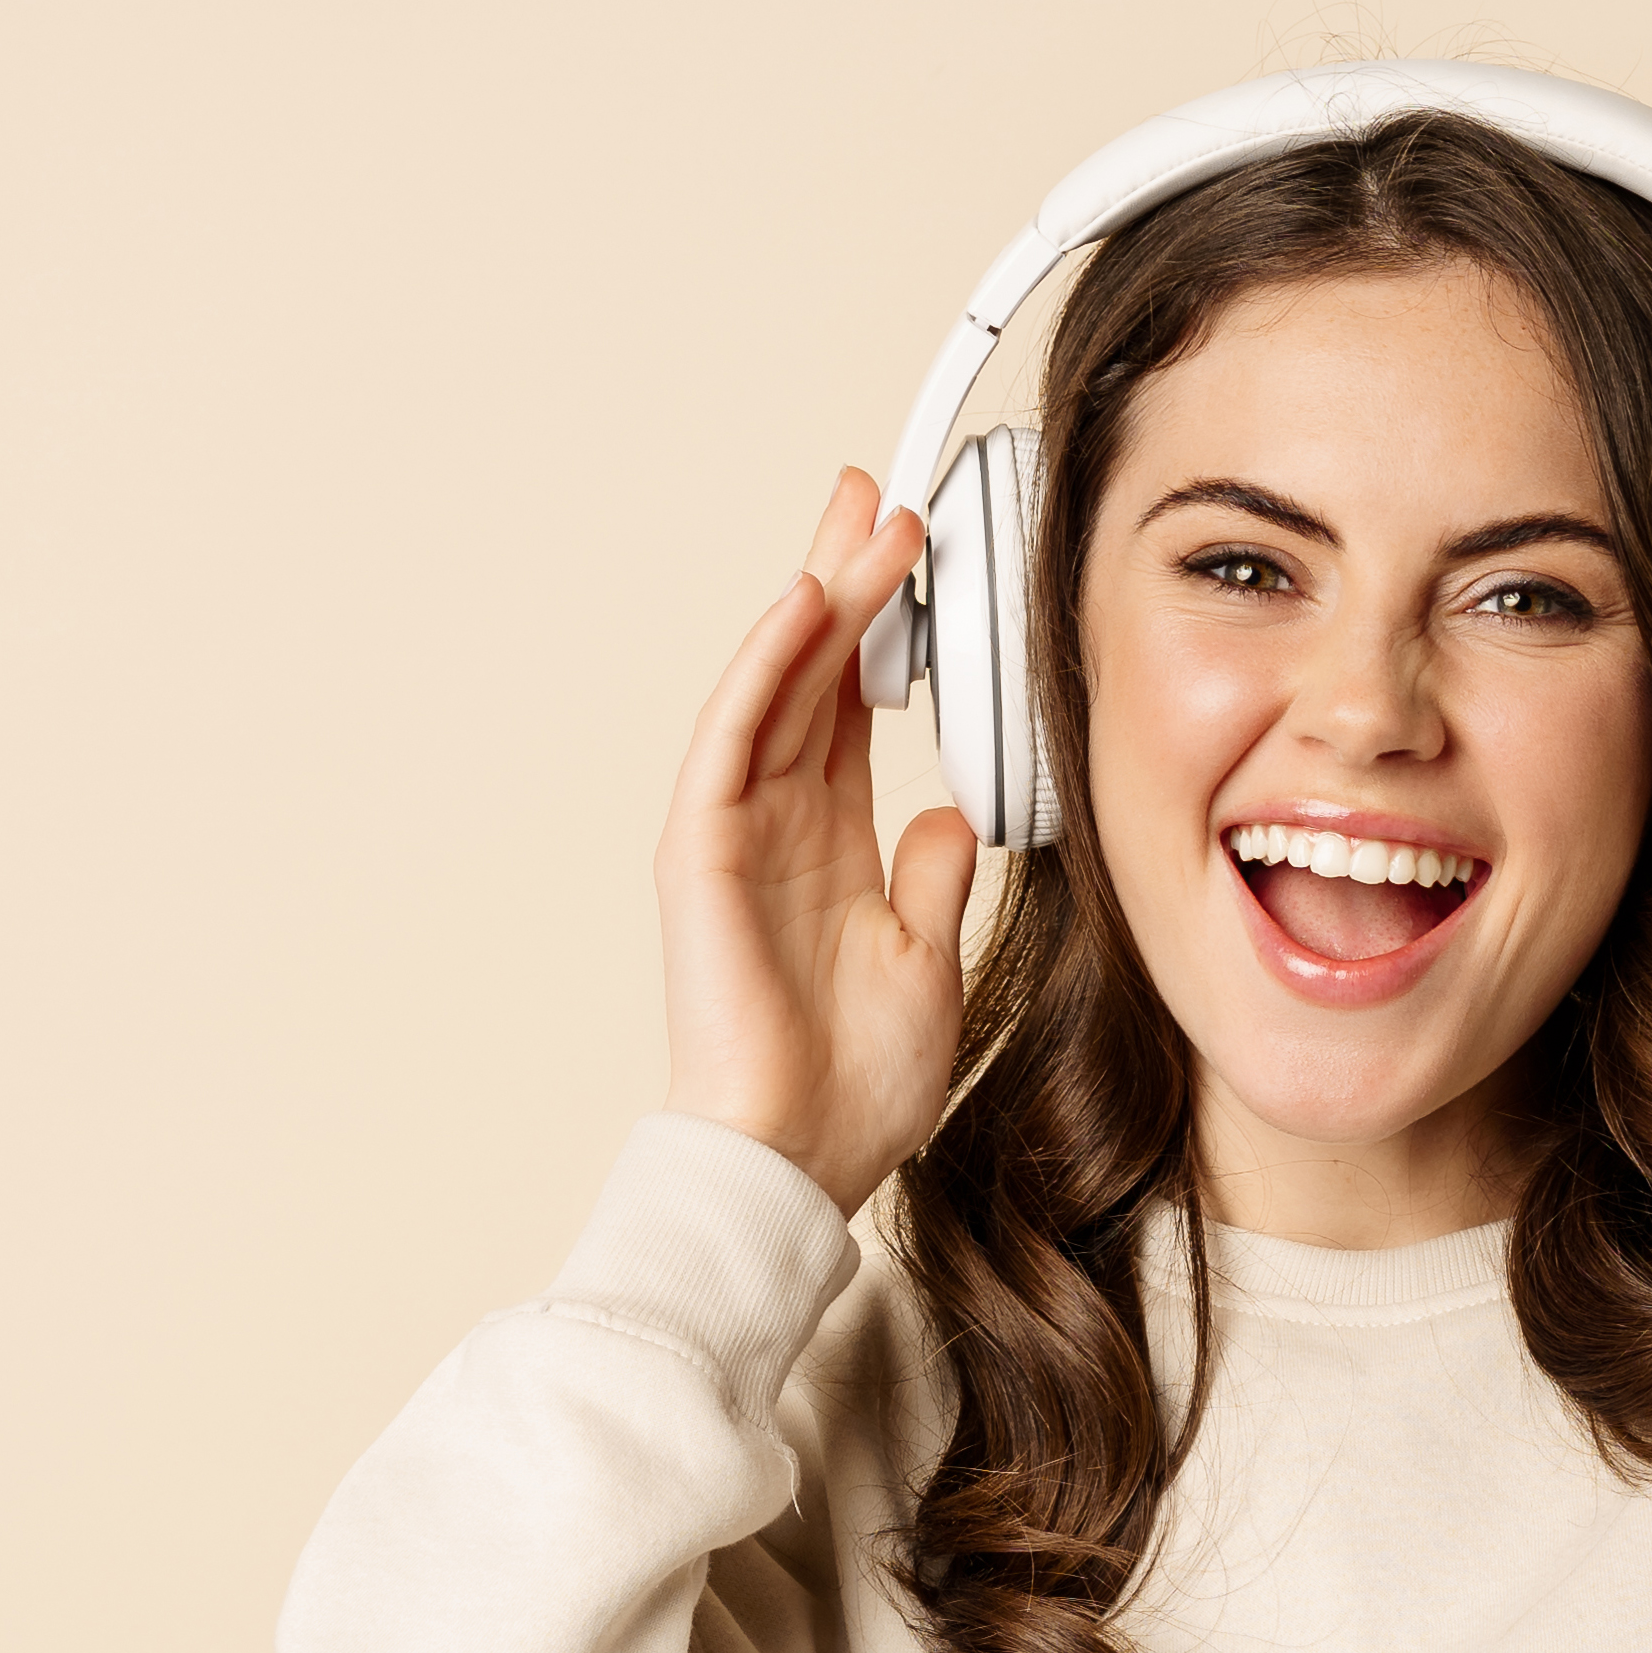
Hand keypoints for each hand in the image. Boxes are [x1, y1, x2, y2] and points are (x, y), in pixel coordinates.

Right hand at [661, 468, 986, 1209]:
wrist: (801, 1154)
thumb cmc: (852, 1079)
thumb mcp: (928, 954)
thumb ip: (932, 875)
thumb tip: (947, 817)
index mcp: (829, 839)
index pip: (849, 705)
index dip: (878, 628)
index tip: (909, 557)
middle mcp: (775, 820)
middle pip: (808, 672)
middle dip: (843, 582)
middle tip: (876, 498)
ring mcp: (733, 830)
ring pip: (773, 686)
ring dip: (819, 603)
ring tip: (863, 528)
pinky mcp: (704, 851)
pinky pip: (734, 739)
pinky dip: (765, 670)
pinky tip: (803, 610)